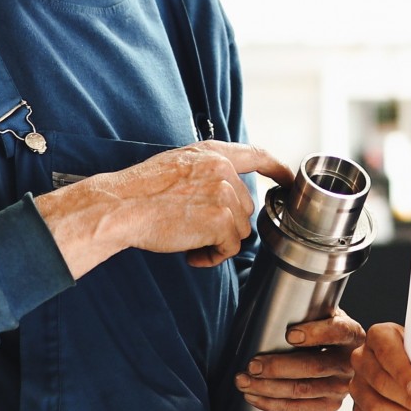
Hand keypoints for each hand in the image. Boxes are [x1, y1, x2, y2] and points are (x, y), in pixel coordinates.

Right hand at [36, 141, 291, 277]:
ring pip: (239, 231)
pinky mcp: (221, 219)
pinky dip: (211, 257)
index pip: (255, 155)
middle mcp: (223, 169)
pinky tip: (190, 254)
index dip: (276, 168)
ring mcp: (225, 193)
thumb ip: (206, 173)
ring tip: (187, 241)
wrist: (122, 206)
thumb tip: (227, 196)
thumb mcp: (177, 166)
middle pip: (245, 208)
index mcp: (212, 153)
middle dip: (223, 225)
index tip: (288, 179)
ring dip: (217, 243)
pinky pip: (230, 249)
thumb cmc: (140, 192)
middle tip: (191, 231)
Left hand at [235, 311, 365, 410]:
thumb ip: (307, 309)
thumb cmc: (322, 330)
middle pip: (314, 367)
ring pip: (301, 390)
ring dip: (267, 387)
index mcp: (351, 334)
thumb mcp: (323, 313)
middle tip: (252, 364)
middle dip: (278, 367)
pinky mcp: (329, 405)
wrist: (338, 354)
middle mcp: (349, 363)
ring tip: (244, 381)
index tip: (290, 334)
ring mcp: (341, 387)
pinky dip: (272, 403)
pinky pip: (298, 409)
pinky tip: (253, 396)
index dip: (316, 334)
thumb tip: (270, 303)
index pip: (338, 332)